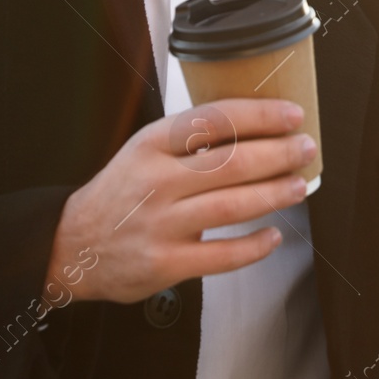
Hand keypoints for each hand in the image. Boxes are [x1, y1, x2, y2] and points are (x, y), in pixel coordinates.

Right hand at [41, 98, 315, 303]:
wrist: (72, 244)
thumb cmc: (121, 193)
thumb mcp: (144, 150)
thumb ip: (190, 140)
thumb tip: (255, 126)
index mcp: (151, 145)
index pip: (213, 120)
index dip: (259, 115)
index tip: (291, 114)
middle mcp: (156, 181)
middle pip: (231, 162)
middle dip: (278, 153)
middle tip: (305, 149)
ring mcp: (161, 224)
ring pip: (231, 206)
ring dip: (273, 194)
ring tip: (298, 186)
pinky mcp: (166, 263)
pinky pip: (222, 256)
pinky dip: (254, 246)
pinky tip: (273, 236)